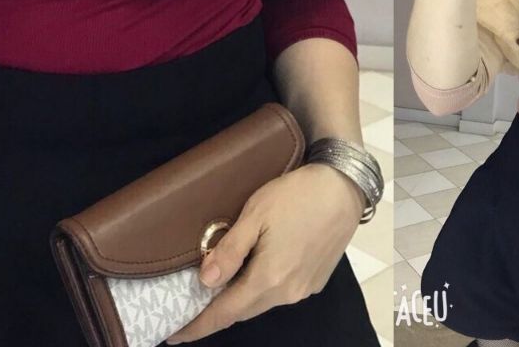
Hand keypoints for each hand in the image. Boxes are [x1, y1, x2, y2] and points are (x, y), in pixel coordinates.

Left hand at [166, 161, 364, 342]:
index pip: (224, 313)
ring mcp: (304, 289)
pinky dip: (264, 287)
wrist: (344, 187)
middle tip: (194, 305)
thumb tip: (204, 282)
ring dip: (242, 297)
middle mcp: (287, 293)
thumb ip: (230, 250)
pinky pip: (282, 292)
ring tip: (225, 284)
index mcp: (268, 279)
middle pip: (243, 310)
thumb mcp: (256, 214)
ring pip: (263, 301)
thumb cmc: (296, 195)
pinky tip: (260, 269)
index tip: (174, 334)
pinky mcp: (317, 280)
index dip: (198, 326)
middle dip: (218, 311)